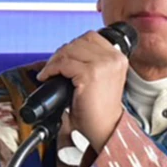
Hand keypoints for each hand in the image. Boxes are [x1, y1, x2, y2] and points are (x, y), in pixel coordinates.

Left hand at [35, 30, 128, 148]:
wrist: (104, 130)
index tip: (63, 58)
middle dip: (62, 53)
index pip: (91, 37)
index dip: (73, 46)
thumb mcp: (101, 79)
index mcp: (118, 57)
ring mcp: (103, 65)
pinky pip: (63, 64)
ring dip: (55, 61)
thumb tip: (66, 52)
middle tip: (52, 67)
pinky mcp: (91, 74)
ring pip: (70, 50)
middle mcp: (114, 58)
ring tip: (49, 73)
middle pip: (79, 41)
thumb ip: (91, 62)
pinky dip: (51, 69)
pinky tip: (47, 78)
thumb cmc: (99, 110)